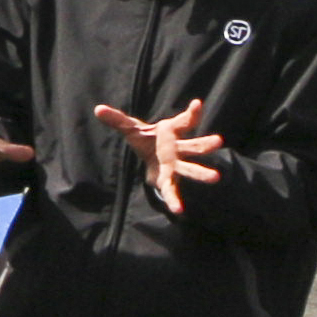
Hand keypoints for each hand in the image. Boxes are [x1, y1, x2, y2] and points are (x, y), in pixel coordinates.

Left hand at [91, 98, 227, 215]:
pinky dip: (175, 200)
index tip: (197, 105)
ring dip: (202, 173)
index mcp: (171, 133)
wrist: (151, 156)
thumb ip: (117, 120)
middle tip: (218, 141)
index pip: (184, 121)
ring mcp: (177, 165)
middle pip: (194, 145)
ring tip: (216, 177)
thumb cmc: (147, 139)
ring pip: (191, 168)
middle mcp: (178, 148)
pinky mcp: (169, 179)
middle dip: (205, 144)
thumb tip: (98, 109)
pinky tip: (179, 211)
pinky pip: (173, 190)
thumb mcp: (132, 129)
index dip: (191, 113)